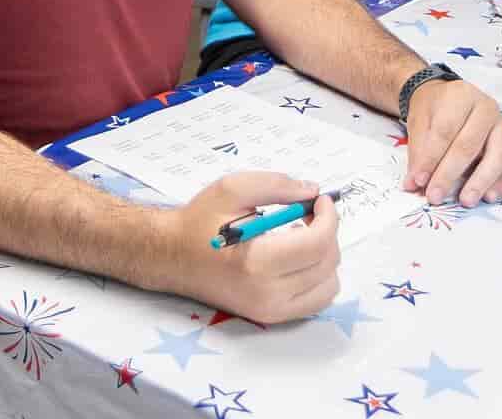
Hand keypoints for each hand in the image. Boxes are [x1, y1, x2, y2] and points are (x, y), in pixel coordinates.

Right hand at [161, 172, 339, 323]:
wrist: (172, 256)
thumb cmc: (199, 221)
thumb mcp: (234, 188)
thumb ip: (278, 185)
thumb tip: (313, 191)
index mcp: (257, 261)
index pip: (317, 244)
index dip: (329, 217)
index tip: (321, 200)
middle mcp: (267, 293)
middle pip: (327, 263)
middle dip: (327, 232)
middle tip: (309, 213)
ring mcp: (270, 310)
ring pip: (329, 286)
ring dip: (325, 256)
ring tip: (302, 237)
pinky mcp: (270, 316)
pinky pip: (316, 301)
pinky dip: (318, 277)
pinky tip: (299, 258)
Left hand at [404, 81, 501, 206]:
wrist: (450, 98)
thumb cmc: (435, 110)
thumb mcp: (419, 122)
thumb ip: (418, 152)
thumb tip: (415, 183)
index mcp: (460, 97)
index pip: (445, 130)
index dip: (431, 158)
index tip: (418, 181)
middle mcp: (487, 109)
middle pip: (469, 145)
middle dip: (450, 174)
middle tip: (435, 196)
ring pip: (497, 156)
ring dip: (481, 181)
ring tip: (466, 201)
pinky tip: (489, 197)